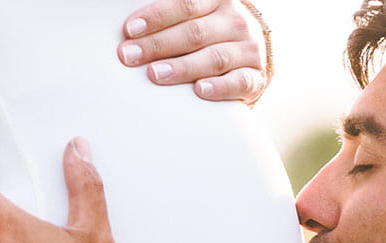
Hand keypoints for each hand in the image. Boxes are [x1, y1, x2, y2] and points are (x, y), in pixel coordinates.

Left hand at [119, 0, 270, 102]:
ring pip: (214, 57)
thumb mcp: (195, 15)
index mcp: (217, 0)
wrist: (249, 52)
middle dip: (159, 44)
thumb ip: (170, 16)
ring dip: (182, 67)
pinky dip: (220, 87)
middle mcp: (235, 21)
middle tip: (130, 56)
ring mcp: (248, 49)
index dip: (156, 17)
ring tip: (155, 74)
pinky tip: (199, 90)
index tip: (130, 30)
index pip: (185, 4)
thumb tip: (128, 29)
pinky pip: (239, 82)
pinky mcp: (256, 76)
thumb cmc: (209, 32)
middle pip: (194, 32)